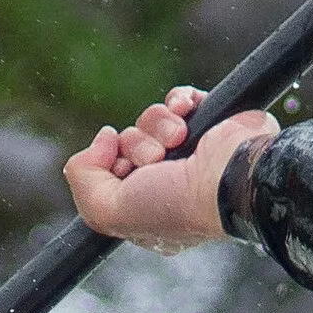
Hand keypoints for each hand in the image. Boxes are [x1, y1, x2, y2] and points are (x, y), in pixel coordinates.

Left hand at [63, 87, 277, 253]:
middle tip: (156, 160)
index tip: (125, 174)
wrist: (230, 178)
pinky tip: (187, 114)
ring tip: (178, 140)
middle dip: (136, 146)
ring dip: (158, 126)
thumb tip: (102, 139)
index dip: (110, 169)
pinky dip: (179, 102)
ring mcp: (190, 155)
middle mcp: (169, 184)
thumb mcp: (110, 211)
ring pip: (150, 120)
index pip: (111, 176)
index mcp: (150, 212)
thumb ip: (82, 181)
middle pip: (127, 145)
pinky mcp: (211, 126)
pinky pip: (178, 100)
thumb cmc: (177, 204)